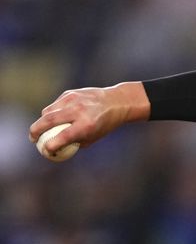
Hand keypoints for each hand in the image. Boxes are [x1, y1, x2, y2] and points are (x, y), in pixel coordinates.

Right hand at [29, 82, 149, 153]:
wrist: (115, 102)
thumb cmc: (104, 124)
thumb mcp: (93, 137)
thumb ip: (75, 142)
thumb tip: (56, 148)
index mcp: (86, 125)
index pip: (63, 136)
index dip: (51, 145)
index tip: (46, 150)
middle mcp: (78, 111)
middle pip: (48, 120)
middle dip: (35, 131)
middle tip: (33, 139)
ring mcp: (72, 100)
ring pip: (47, 111)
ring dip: (41, 122)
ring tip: (42, 130)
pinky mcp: (69, 93)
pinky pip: (54, 105)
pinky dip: (51, 113)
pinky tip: (54, 118)